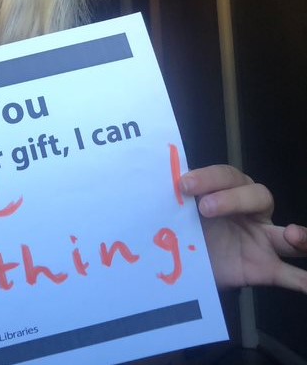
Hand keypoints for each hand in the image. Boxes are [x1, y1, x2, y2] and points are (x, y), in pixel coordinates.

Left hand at [180, 165, 306, 292]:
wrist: (185, 261)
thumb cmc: (185, 226)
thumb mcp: (179, 209)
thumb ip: (177, 198)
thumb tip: (163, 185)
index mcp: (228, 190)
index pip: (227, 176)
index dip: (208, 177)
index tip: (184, 185)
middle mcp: (251, 212)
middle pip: (258, 195)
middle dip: (233, 198)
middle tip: (205, 208)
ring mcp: (262, 241)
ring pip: (286, 235)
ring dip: (300, 236)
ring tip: (294, 235)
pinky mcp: (265, 269)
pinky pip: (291, 276)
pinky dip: (303, 281)